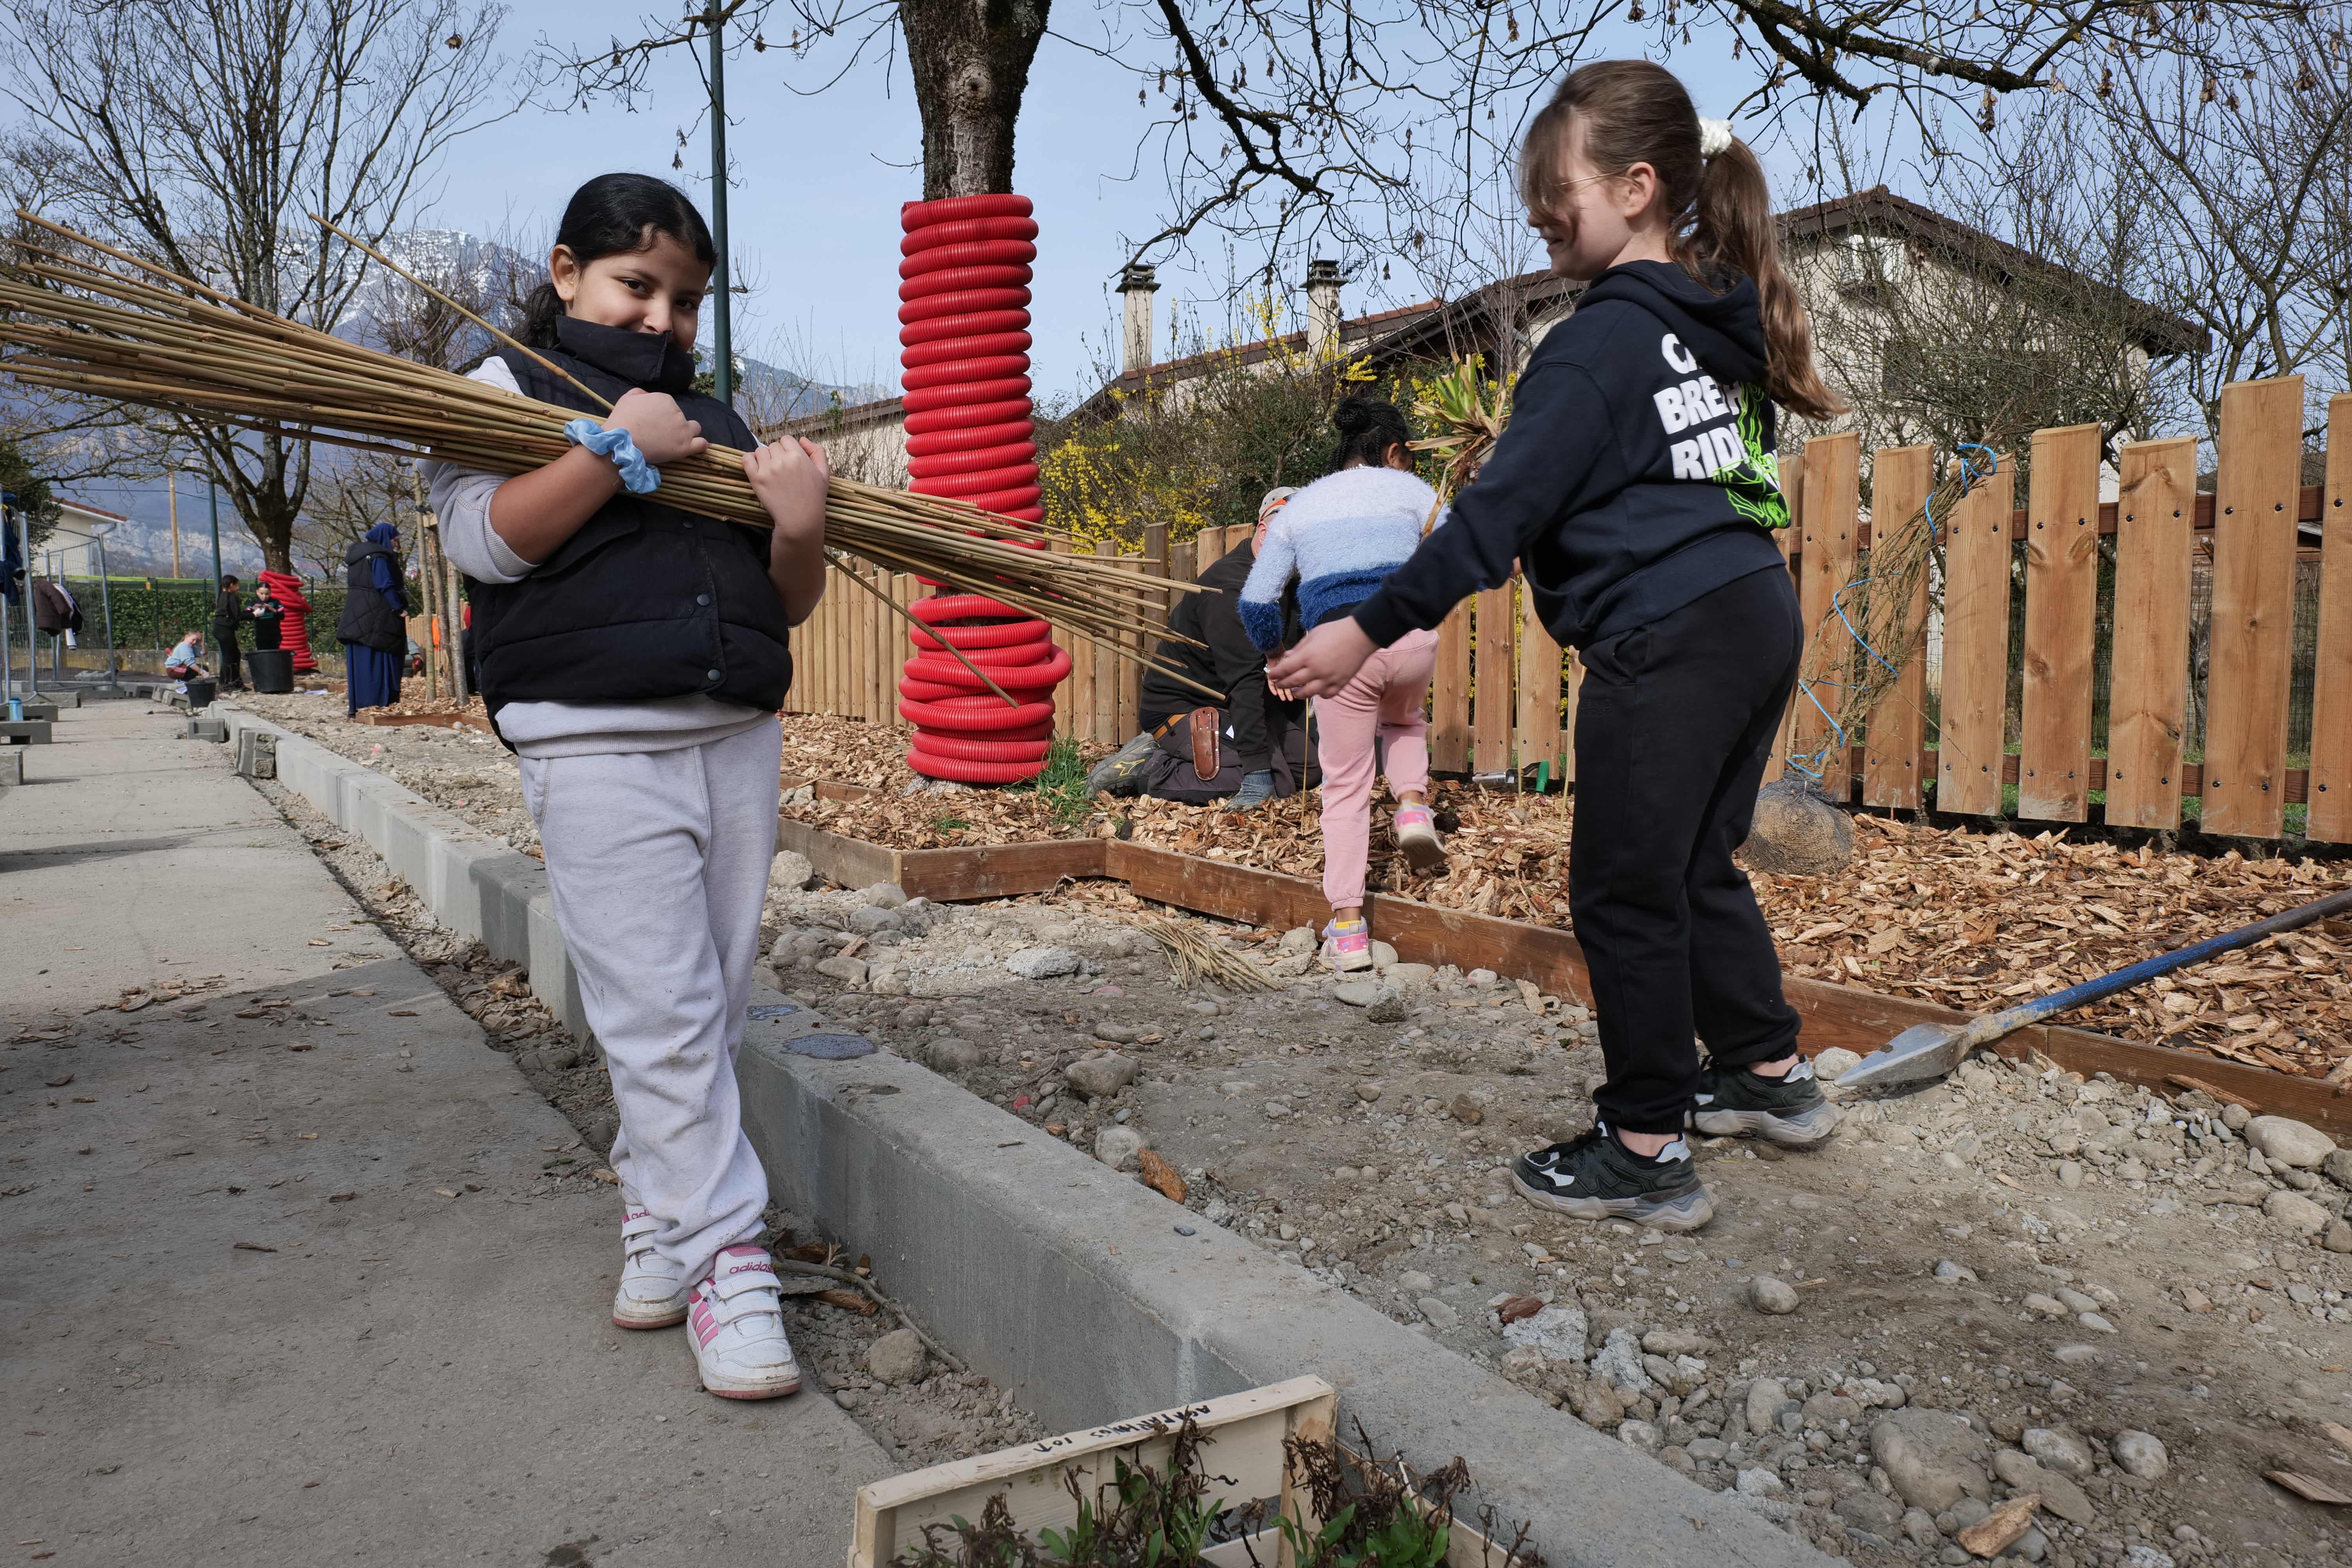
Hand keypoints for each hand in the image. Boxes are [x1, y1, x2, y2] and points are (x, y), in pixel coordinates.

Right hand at [603, 388, 704, 464]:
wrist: (622, 443)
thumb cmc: (622, 420)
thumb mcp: (627, 398)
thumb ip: (640, 393)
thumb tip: (646, 395)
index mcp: (665, 399)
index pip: (670, 406)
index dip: (662, 415)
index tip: (653, 423)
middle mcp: (677, 412)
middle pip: (681, 417)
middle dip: (674, 424)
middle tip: (661, 433)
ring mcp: (683, 430)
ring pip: (694, 429)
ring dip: (688, 432)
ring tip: (675, 441)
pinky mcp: (685, 447)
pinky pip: (702, 444)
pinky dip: (700, 445)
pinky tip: (693, 447)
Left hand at [745, 436, 830, 550]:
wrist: (800, 520)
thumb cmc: (814, 497)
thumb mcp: (824, 473)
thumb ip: (818, 452)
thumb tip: (802, 439)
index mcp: (799, 456)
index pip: (786, 439)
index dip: (788, 449)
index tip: (790, 461)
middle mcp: (782, 460)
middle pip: (773, 445)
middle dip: (777, 455)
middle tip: (782, 470)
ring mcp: (768, 469)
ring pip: (760, 451)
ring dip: (764, 458)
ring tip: (771, 472)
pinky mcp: (756, 479)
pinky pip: (746, 459)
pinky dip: (749, 460)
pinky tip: (757, 468)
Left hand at [1265, 618, 1377, 698]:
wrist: (1360, 636)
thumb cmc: (1335, 631)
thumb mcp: (1313, 634)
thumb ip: (1299, 647)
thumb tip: (1287, 656)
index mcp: (1307, 656)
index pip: (1285, 669)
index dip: (1276, 674)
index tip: (1271, 676)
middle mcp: (1315, 670)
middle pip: (1293, 682)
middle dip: (1283, 684)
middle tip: (1279, 684)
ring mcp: (1328, 679)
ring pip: (1308, 693)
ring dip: (1298, 694)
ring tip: (1294, 692)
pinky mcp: (1340, 684)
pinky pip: (1326, 695)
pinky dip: (1319, 694)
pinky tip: (1316, 691)